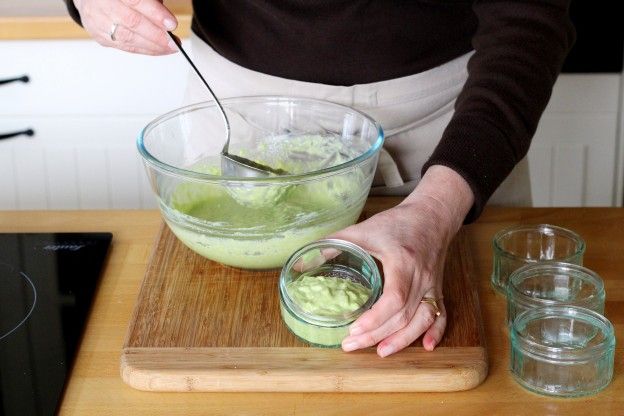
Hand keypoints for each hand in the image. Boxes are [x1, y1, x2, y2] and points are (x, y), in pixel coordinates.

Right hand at [73, 0, 177, 54]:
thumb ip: (151, 2)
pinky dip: (145, 49)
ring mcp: (98, 21)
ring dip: (153, 46)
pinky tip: (159, 50)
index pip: (135, 1)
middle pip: (131, 22)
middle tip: (173, 41)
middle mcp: (101, 4)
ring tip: (170, 47)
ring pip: (128, 38)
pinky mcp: (100, 36)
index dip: (155, 14)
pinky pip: (125, 46)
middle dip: (156, 34)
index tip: (171, 24)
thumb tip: (167, 21)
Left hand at [333, 165, 473, 356]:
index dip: (375, 318)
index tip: (354, 329)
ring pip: (423, 319)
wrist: (432, 214)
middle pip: (404, 315)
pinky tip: (426, 347)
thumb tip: (302, 264)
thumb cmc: (397, 221)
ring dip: (403, 339)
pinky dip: (436, 332)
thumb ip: (333, 244)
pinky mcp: (438, 288)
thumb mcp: (362, 229)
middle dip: (378, 334)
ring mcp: (432, 284)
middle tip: (352, 345)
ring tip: (381, 352)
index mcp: (403, 261)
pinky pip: (440, 314)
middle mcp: (421, 276)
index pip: (394, 297)